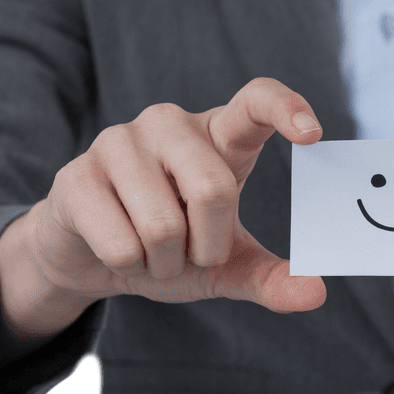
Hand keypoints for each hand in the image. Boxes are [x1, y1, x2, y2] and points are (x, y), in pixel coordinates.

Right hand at [13, 78, 326, 321]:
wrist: (90, 259)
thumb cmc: (170, 247)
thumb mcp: (225, 263)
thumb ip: (269, 276)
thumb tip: (316, 293)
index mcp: (217, 134)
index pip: (256, 100)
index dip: (284, 109)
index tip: (313, 134)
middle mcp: (170, 123)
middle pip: (214, 189)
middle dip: (208, 244)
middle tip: (191, 251)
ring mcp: (118, 142)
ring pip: (164, 225)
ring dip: (165, 262)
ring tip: (151, 250)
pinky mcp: (76, 175)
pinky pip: (121, 245)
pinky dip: (130, 266)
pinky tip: (118, 249)